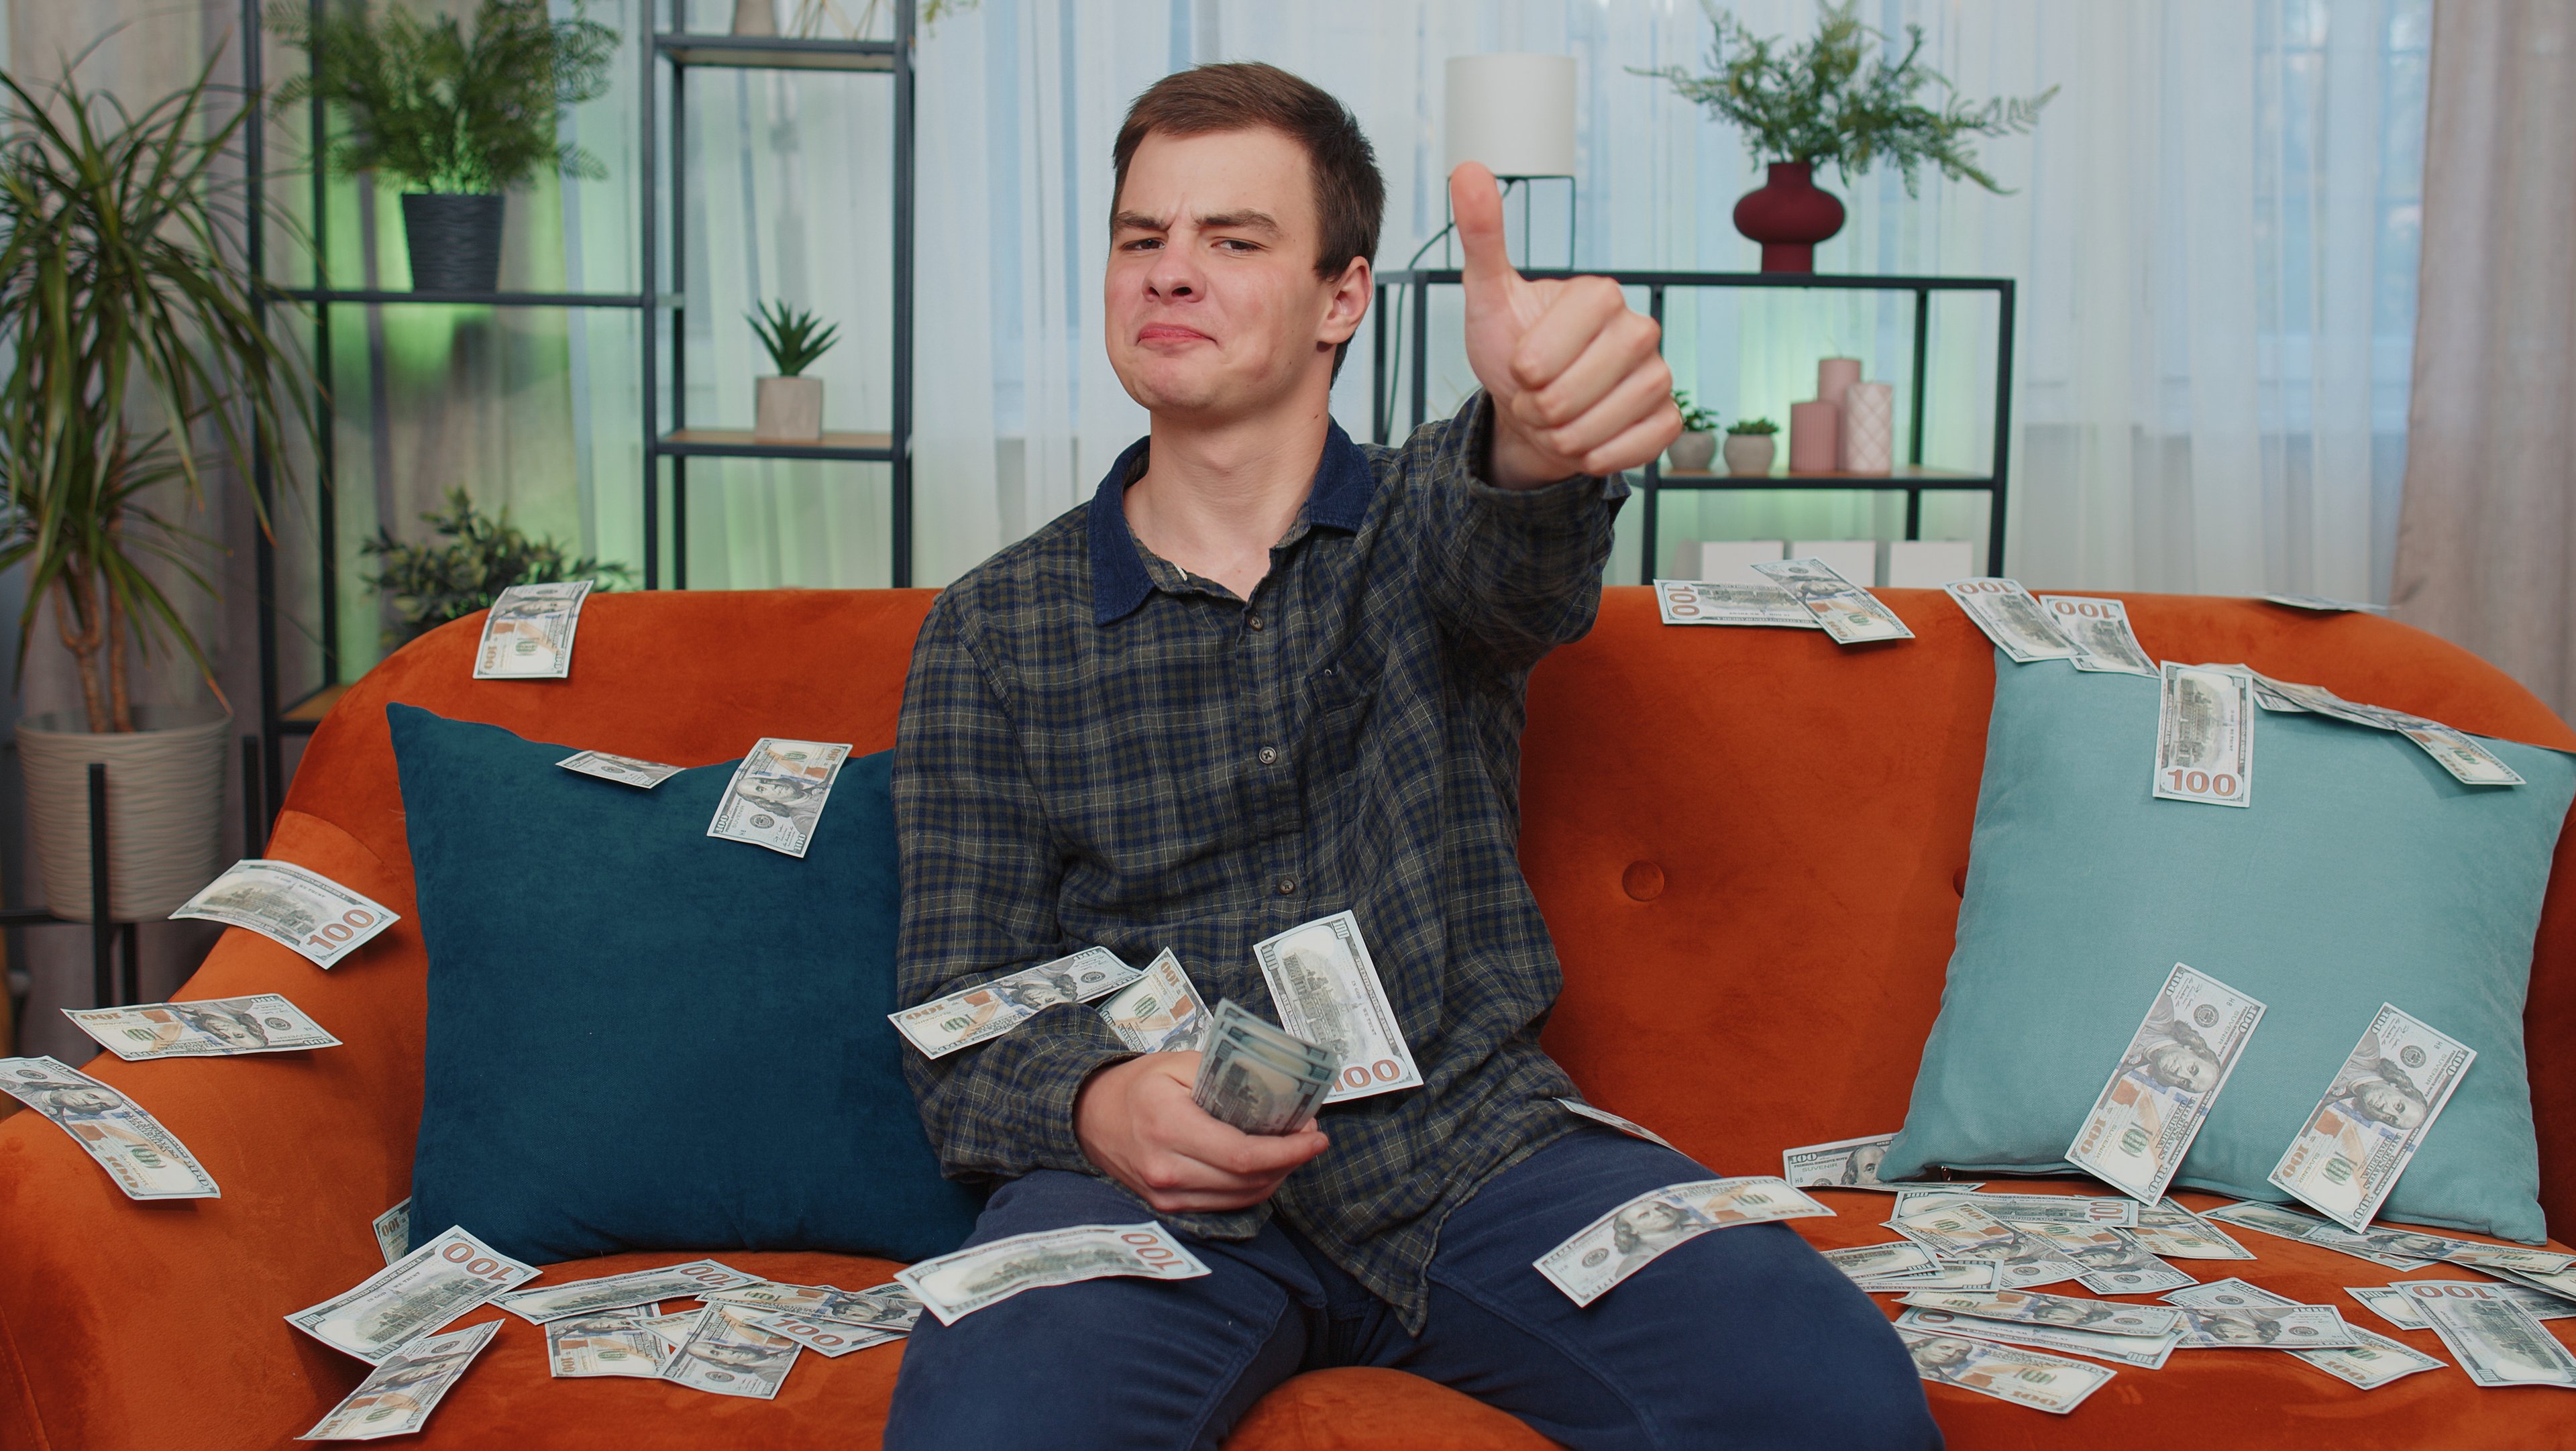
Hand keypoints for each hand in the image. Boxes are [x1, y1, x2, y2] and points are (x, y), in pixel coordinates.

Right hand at [1074, 1053, 1329, 1213]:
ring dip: (1276, 1176)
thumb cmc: (1137, 1085)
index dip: (1288, 1151)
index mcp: (1169, 1127)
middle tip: (1309, 1137)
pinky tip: (1263, 1165)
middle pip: (1248, 1181)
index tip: (1316, 1136)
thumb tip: (1279, 1089)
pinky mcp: (1168, 1207)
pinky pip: (1224, 1204)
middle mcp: (1167, 1170)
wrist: (1088, 1117)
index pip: (1243, 1154)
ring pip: (1241, 1198)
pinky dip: (1252, 1187)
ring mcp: (1166, 1196)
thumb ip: (1227, 1074)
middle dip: (1290, 1161)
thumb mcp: (1179, 1064)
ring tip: (1291, 1149)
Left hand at [1451, 162, 1680, 485]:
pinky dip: (1600, 454)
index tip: (1519, 366)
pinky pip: (1637, 447)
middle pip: (1571, 393)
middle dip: (1537, 407)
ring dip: (1562, 434)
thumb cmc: (1513, 347)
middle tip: (1534, 396)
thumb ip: (1482, 235)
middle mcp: (1641, 328)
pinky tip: (1585, 442)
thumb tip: (1467, 167)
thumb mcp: (1489, 294)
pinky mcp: (1669, 416)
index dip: (1523, 370)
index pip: (1546, 352)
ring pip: (1599, 424)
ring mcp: (1659, 373)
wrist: (1536, 406)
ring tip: (1555, 417)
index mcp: (1600, 294)